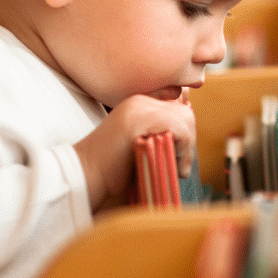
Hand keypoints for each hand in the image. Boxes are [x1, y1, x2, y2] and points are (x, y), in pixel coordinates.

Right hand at [74, 89, 195, 211]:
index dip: (186, 130)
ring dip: (187, 148)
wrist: (85, 176)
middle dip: (189, 140)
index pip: (180, 104)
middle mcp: (139, 100)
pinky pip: (177, 129)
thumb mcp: (144, 144)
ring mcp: (137, 108)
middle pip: (185, 112)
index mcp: (140, 102)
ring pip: (184, 120)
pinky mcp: (137, 121)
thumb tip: (192, 122)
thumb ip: (163, 132)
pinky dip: (183, 150)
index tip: (182, 154)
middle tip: (182, 165)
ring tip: (179, 168)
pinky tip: (175, 168)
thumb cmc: (115, 168)